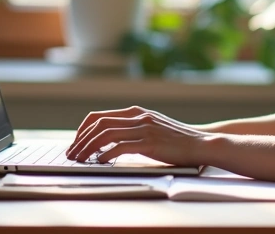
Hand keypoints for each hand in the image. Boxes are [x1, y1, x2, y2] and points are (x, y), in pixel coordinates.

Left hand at [67, 106, 217, 166]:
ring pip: (106, 134)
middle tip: (72, 154)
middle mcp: (138, 117)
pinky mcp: (150, 143)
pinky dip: (106, 154)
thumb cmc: (176, 140)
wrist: (202, 143)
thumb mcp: (152, 127)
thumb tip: (107, 142)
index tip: (75, 144)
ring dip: (88, 148)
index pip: (99, 116)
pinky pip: (121, 146)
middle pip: (98, 124)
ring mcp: (144, 128)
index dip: (83, 130)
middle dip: (80, 140)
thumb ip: (132, 129)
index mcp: (136, 112)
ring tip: (81, 160)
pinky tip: (101, 162)